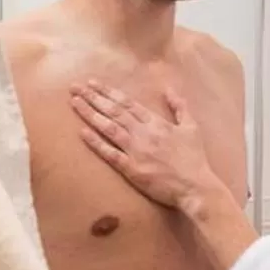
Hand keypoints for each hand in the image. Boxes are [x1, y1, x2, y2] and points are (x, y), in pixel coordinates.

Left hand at [70, 82, 224, 210]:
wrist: (195, 186)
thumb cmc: (194, 158)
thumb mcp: (192, 127)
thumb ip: (180, 107)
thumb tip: (169, 89)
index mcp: (156, 122)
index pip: (127, 103)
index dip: (108, 92)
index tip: (93, 83)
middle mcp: (143, 133)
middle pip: (114, 111)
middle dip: (93, 97)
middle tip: (75, 87)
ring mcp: (135, 150)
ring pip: (109, 127)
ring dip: (90, 114)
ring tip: (74, 103)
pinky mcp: (131, 169)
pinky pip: (110, 153)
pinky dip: (96, 142)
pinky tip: (82, 132)